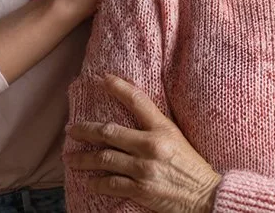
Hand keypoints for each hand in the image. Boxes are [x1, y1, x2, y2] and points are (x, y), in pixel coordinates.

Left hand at [66, 75, 219, 212]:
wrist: (204, 195)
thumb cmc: (192, 165)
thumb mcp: (177, 137)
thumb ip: (156, 127)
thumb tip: (135, 117)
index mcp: (163, 128)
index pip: (137, 101)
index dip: (119, 88)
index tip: (104, 79)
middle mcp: (150, 145)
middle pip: (110, 132)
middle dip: (86, 129)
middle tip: (72, 129)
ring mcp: (143, 168)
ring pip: (104, 159)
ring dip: (84, 158)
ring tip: (70, 157)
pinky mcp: (140, 190)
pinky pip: (111, 184)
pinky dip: (96, 182)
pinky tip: (88, 181)